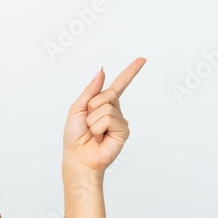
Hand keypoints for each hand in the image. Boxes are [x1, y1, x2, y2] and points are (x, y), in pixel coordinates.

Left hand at [63, 58, 145, 174]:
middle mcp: (114, 111)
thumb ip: (90, 90)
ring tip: (93, 132)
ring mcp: (120, 121)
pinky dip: (98, 128)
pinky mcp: (124, 131)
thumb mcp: (77, 109)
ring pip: (106, 107)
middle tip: (87, 121)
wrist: (78, 158)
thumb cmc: (75, 137)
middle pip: (108, 93)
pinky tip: (99, 138)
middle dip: (92, 106)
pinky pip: (109, 119)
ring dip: (92, 120)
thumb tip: (101, 71)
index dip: (130, 72)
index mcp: (103, 104)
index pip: (119, 85)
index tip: (142, 59)